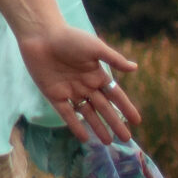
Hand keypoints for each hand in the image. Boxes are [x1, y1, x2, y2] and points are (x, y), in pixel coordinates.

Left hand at [16, 26, 141, 145]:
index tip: (137, 121)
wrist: (41, 35)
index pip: (115, 95)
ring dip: (97, 127)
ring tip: (108, 142)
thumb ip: (114, 59)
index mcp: (96, 74)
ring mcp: (70, 91)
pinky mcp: (53, 95)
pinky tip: (84, 138)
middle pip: (103, 108)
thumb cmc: (69, 38)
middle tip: (126, 139)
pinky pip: (66, 114)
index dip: (126, 108)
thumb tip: (135, 68)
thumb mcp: (95, 48)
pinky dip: (75, 126)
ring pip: (87, 113)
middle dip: (115, 122)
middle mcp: (85, 85)